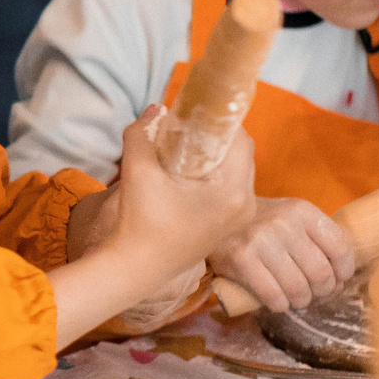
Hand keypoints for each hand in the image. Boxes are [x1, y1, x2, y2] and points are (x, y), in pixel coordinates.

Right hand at [104, 109, 257, 277]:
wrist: (135, 269)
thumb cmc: (138, 222)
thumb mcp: (137, 171)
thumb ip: (143, 133)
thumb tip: (156, 109)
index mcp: (232, 191)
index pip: (240, 139)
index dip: (219, 119)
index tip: (194, 112)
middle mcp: (244, 204)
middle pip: (241, 153)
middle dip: (216, 136)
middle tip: (186, 129)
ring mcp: (238, 216)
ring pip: (236, 168)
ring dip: (215, 154)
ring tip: (183, 151)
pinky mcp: (228, 225)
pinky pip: (231, 186)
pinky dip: (213, 173)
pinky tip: (186, 174)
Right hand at [208, 197, 354, 312]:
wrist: (214, 217)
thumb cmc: (261, 223)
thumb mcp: (291, 218)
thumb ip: (317, 239)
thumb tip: (340, 279)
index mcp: (301, 210)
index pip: (340, 248)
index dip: (344, 271)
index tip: (338, 279)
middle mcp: (283, 223)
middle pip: (321, 273)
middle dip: (323, 290)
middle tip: (315, 292)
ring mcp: (261, 241)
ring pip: (299, 289)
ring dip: (301, 300)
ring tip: (296, 298)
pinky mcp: (241, 260)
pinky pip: (274, 297)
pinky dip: (280, 305)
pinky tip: (278, 301)